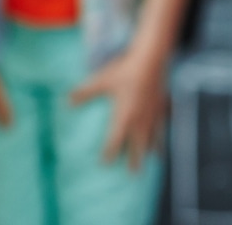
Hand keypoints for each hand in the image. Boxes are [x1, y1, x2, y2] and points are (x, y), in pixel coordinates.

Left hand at [70, 47, 167, 170]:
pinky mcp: (162, 105)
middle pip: (137, 146)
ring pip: (153, 137)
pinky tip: (164, 135)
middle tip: (133, 173)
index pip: (115, 141)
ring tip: (152, 158)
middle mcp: (140, 120)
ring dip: (151, 149)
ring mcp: (153, 114)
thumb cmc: (125, 70)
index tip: (105, 163)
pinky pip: (163, 123)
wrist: (151, 59)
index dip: (109, 153)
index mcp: (124, 116)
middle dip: (135, 159)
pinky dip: (163, 132)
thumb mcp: (102, 80)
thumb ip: (85, 92)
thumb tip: (67, 100)